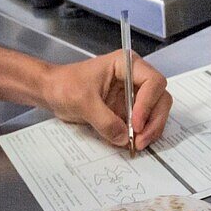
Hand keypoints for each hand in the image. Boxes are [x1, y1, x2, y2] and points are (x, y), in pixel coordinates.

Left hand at [41, 51, 171, 148]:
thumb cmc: (64, 86)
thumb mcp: (83, 102)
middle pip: (160, 98)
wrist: (51, 91)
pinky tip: (131, 144)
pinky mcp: (127, 110)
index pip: (153, 82)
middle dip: (153, 121)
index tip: (135, 124)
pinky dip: (140, 135)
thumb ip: (105, 120)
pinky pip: (142, 123)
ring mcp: (132, 95)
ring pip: (155, 112)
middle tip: (140, 141)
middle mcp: (135, 78)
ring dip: (150, 130)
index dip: (148, 104)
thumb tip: (124, 139)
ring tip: (136, 145)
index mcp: (126, 64)